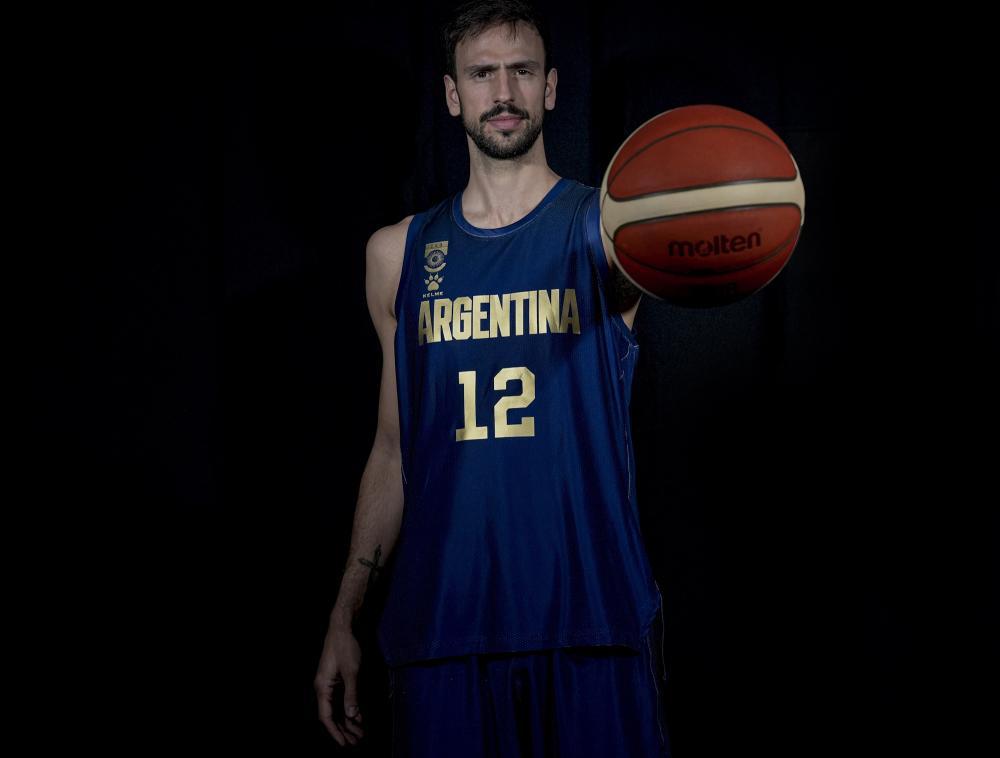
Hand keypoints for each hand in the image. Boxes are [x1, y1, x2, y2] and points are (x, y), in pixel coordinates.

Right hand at [315, 622, 364, 746]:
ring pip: (339, 709)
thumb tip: (351, 716)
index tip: (344, 744)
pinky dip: (351, 709)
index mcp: (323, 687)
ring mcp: (332, 684)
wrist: (344, 627)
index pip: (326, 716)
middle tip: (356, 743)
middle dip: (344, 730)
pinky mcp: (340, 679)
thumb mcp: (351, 671)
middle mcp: (325, 688)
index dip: (335, 732)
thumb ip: (351, 694)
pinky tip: (359, 718)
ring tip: (360, 735)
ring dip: (349, 722)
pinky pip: (344, 699)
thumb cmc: (345, 647)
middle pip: (333, 715)